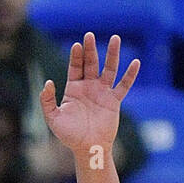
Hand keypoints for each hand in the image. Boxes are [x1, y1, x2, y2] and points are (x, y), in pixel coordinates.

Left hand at [39, 33, 139, 157]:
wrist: (87, 148)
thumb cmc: (69, 135)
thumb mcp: (53, 119)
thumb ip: (47, 101)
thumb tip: (47, 83)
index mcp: (74, 89)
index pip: (75, 68)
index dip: (76, 56)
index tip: (77, 45)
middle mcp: (89, 87)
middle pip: (91, 63)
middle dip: (90, 50)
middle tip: (89, 35)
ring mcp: (103, 92)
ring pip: (109, 69)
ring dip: (112, 54)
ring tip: (115, 38)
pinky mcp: (114, 100)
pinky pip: (124, 85)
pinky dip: (130, 75)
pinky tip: (135, 62)